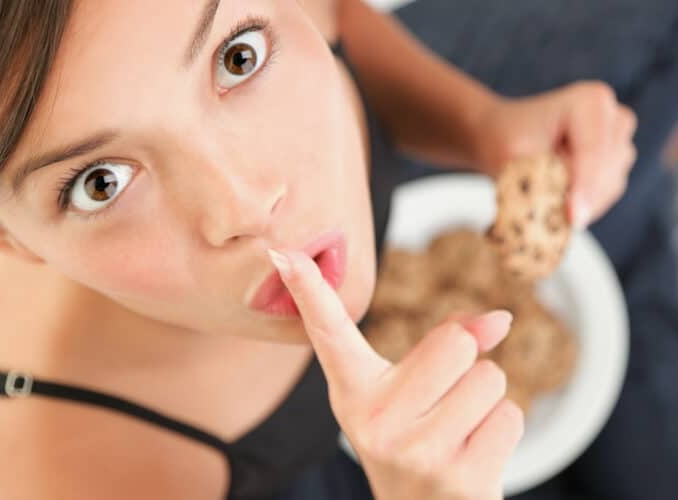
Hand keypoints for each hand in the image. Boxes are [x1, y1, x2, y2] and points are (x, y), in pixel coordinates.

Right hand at [268, 249, 523, 499]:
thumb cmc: (416, 440)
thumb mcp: (410, 392)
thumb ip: (443, 345)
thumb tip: (501, 319)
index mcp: (353, 391)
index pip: (329, 331)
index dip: (308, 289)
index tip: (281, 251)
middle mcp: (374, 421)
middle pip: (456, 343)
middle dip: (468, 364)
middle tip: (445, 402)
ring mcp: (414, 452)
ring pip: (490, 378)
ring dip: (487, 400)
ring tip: (458, 431)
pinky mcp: (458, 479)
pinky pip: (510, 416)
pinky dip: (502, 430)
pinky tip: (473, 455)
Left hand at [473, 81, 637, 228]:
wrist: (503, 132)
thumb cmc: (506, 138)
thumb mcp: (513, 157)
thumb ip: (541, 181)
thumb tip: (564, 217)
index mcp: (589, 102)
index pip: (593, 151)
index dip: (584, 187)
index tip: (573, 218)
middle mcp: (613, 117)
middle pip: (607, 170)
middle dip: (580, 198)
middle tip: (546, 216)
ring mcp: (619, 139)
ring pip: (611, 185)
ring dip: (581, 202)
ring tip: (545, 198)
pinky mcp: (617, 161)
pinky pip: (607, 194)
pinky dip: (584, 205)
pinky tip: (558, 203)